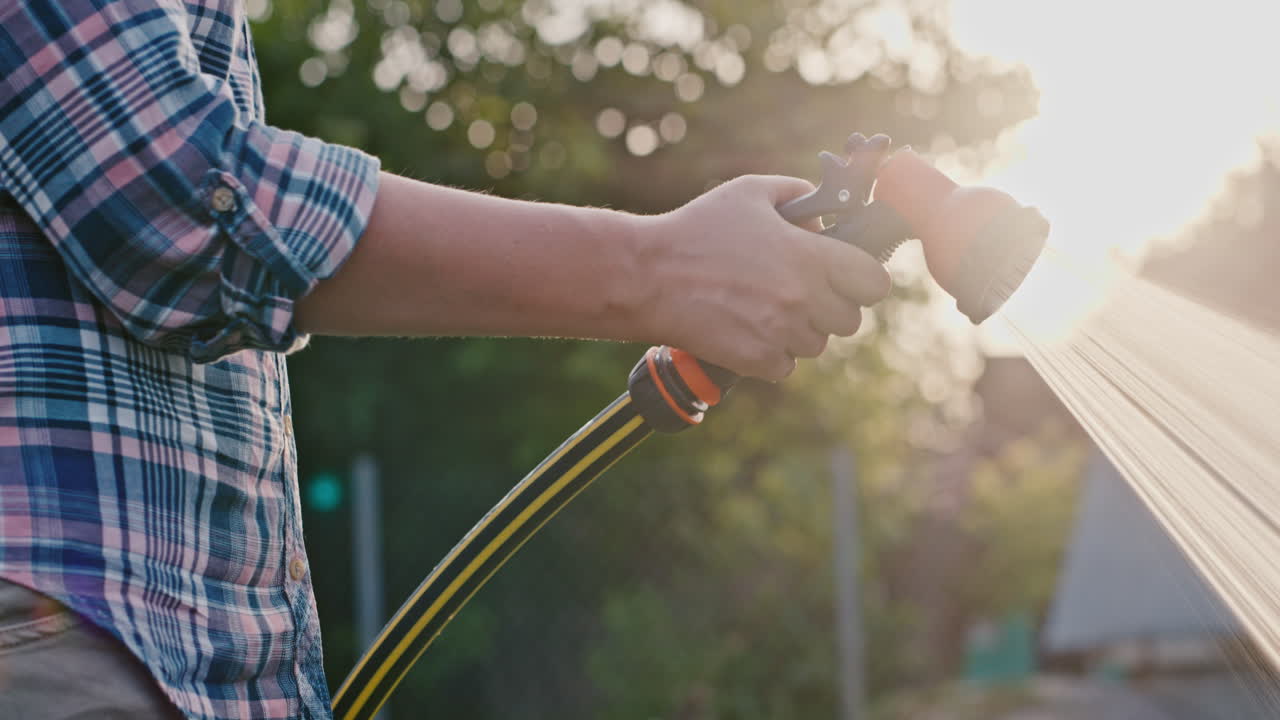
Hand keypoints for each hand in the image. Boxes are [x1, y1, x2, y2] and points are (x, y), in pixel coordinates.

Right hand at [634, 175, 891, 380]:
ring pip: (817, 345)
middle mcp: (802, 299)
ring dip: (801, 331)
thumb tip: (825, 216)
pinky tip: (749, 329)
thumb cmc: (697, 229)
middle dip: (831, 305)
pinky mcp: (755, 361)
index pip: (875, 283)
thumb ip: (798, 193)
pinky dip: (773, 354)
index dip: (864, 277)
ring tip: (767, 308)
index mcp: (810, 257)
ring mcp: (780, 334)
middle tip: (801, 291)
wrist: (647, 276)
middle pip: (850, 320)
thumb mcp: (750, 192)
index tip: (846, 274)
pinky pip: (786, 366)